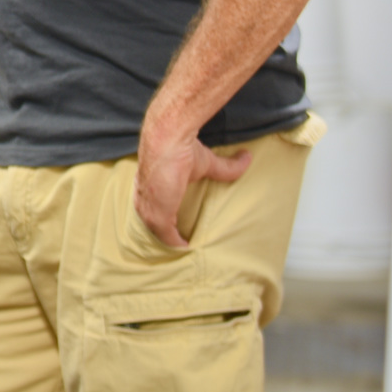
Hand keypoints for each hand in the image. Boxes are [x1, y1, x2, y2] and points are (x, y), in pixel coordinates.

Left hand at [133, 125, 251, 247]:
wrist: (169, 141)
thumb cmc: (182, 148)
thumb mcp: (206, 163)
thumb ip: (226, 167)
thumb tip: (247, 157)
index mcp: (149, 189)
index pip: (153, 211)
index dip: (166, 223)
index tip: (180, 232)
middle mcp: (144, 200)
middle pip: (153, 226)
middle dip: (169, 237)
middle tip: (188, 245)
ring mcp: (149, 208)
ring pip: (159, 234)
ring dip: (173, 243)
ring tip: (190, 251)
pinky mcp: (158, 214)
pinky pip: (167, 238)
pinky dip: (176, 246)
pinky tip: (188, 250)